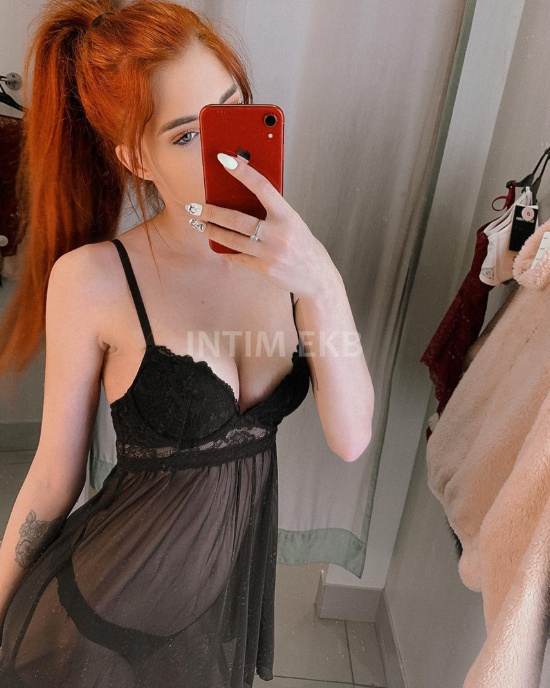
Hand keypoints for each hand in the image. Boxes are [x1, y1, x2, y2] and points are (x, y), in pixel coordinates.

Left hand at [184, 153, 338, 300]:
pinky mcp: (264, 269)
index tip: (224, 159)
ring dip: (211, 231)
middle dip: (212, 212)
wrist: (317, 278)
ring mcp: (270, 253)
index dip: (243, 172)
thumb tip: (245, 195)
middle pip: (237, 219)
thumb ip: (273, 210)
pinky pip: (238, 257)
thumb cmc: (304, 246)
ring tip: (198, 224)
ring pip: (232, 239)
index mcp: (288, 216)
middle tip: (194, 206)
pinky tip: (215, 244)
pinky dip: (224, 249)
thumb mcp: (294, 222)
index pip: (262, 187)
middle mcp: (278, 234)